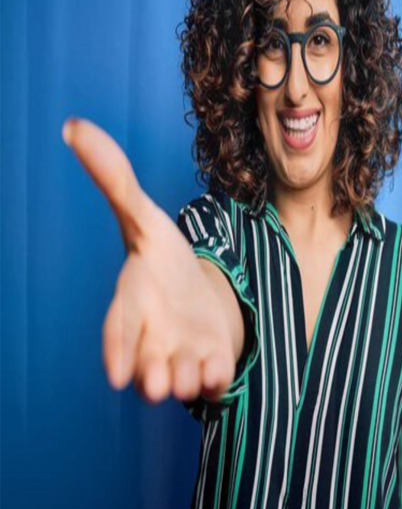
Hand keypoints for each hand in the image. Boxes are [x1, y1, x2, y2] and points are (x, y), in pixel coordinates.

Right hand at [62, 117, 238, 404]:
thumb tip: (74, 126)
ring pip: (182, 382)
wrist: (198, 289)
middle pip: (149, 370)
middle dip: (155, 376)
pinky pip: (215, 380)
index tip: (117, 374)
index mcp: (132, 304)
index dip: (116, 350)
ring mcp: (180, 357)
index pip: (119, 329)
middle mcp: (150, 340)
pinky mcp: (209, 365)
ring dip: (188, 378)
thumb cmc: (162, 258)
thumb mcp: (144, 217)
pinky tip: (220, 368)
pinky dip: (219, 375)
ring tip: (193, 373)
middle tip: (163, 381)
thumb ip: (114, 180)